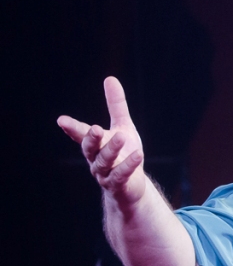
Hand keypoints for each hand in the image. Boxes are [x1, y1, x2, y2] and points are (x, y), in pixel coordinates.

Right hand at [57, 77, 146, 204]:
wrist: (131, 186)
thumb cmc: (123, 154)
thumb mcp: (123, 127)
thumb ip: (116, 106)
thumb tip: (110, 78)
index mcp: (95, 145)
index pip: (80, 135)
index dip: (72, 128)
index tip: (62, 120)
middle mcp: (96, 159)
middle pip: (90, 149)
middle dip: (91, 139)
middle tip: (95, 128)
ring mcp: (105, 174)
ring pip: (104, 162)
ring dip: (112, 149)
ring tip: (122, 136)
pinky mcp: (118, 185)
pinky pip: (121, 175)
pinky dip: (128, 165)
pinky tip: (138, 155)